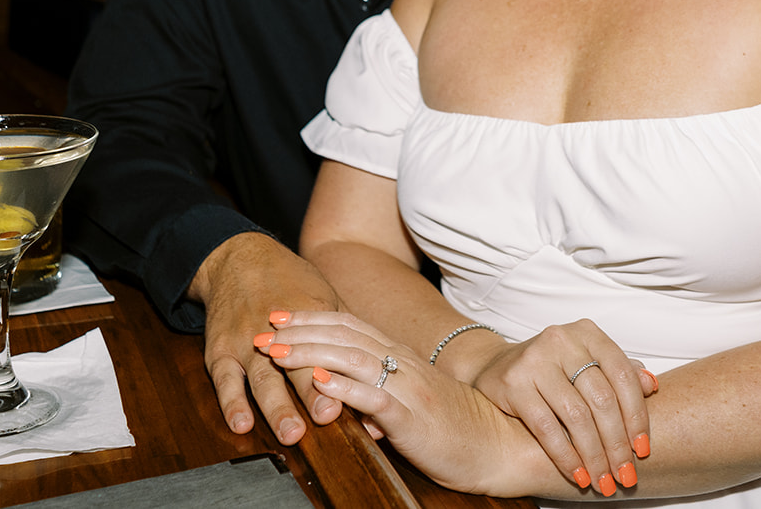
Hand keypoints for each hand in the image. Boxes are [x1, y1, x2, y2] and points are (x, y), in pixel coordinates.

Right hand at [186, 232, 342, 442]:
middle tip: (326, 417)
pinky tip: (241, 423)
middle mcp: (278, 332)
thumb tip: (377, 364)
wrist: (238, 258)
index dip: (338, 374)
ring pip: (262, 377)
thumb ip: (344, 332)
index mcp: (310, 316)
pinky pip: (224, 379)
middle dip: (310, 393)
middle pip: (296, 366)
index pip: (327, 351)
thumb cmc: (288, 279)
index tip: (353, 396)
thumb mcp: (322, 295)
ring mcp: (246, 341)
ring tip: (290, 432)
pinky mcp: (219, 350)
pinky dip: (231, 402)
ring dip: (276, 407)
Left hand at [258, 311, 559, 498]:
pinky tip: (322, 383)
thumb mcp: (408, 400)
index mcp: (400, 356)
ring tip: (279, 353)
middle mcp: (403, 364)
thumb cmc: (453, 426)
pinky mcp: (414, 418)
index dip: (311, 316)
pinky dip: (347, 388)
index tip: (278, 315)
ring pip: (354, 360)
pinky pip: (377, 398)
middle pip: (343, 336)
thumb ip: (376, 389)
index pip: (349, 325)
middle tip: (262, 331)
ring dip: (312, 353)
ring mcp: (409, 388)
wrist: (498, 445)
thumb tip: (338, 392)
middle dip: (299, 332)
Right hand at [467, 320, 655, 493]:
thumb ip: (619, 371)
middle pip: (601, 399)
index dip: (637, 416)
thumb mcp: (587, 361)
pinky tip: (578, 474)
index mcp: (587, 333)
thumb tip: (651, 385)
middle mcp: (562, 341)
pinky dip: (565, 456)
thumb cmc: (553, 368)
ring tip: (604, 481)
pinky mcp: (513, 383)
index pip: (622, 375)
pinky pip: (546, 428)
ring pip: (576, 416)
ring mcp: (535, 360)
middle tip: (626, 475)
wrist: (497, 366)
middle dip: (617, 444)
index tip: (643, 450)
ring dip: (594, 456)